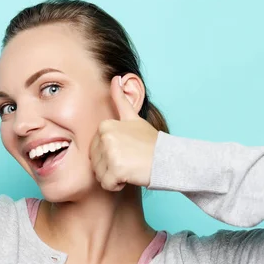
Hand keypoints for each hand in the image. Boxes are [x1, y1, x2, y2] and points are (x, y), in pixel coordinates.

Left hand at [90, 76, 158, 190]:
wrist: (168, 159)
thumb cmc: (150, 143)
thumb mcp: (133, 119)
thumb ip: (121, 100)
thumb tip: (116, 77)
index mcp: (105, 126)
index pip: (95, 150)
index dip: (110, 156)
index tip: (126, 151)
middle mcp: (105, 137)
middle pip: (96, 163)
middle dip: (110, 167)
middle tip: (129, 161)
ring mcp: (110, 152)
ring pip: (100, 175)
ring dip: (113, 177)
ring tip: (130, 168)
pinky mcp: (115, 169)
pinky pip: (106, 185)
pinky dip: (116, 186)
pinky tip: (129, 177)